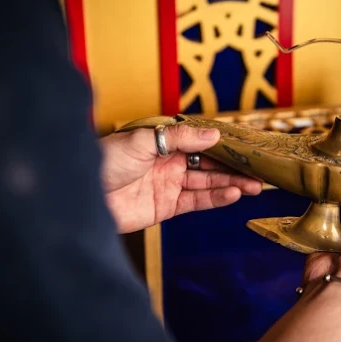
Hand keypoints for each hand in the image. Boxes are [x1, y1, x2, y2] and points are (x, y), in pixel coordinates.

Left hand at [99, 125, 262, 232]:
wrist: (80, 197)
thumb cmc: (104, 162)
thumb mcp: (142, 142)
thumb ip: (179, 139)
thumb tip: (214, 135)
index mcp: (163, 141)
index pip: (201, 140)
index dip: (225, 142)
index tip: (248, 144)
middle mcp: (169, 161)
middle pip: (209, 162)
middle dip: (234, 165)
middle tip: (260, 170)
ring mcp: (169, 184)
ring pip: (208, 182)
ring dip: (231, 183)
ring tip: (255, 186)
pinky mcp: (166, 207)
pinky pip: (197, 201)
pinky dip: (216, 198)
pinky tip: (233, 194)